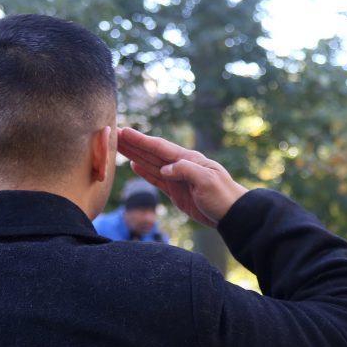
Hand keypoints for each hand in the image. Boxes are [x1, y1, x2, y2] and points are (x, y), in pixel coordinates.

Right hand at [116, 127, 247, 226]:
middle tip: (113, 134)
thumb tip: (165, 168)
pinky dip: (145, 172)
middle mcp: (180, 166)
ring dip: (135, 155)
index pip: (159, 147)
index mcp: (188, 159)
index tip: (123, 131)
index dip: (140, 140)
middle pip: (151, 153)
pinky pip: (157, 179)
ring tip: (119, 146)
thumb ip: (185, 171)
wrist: (232, 214)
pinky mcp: (176, 192)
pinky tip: (134, 164)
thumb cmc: (223, 196)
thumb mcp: (207, 181)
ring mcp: (177, 178)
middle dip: (133, 144)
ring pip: (151, 164)